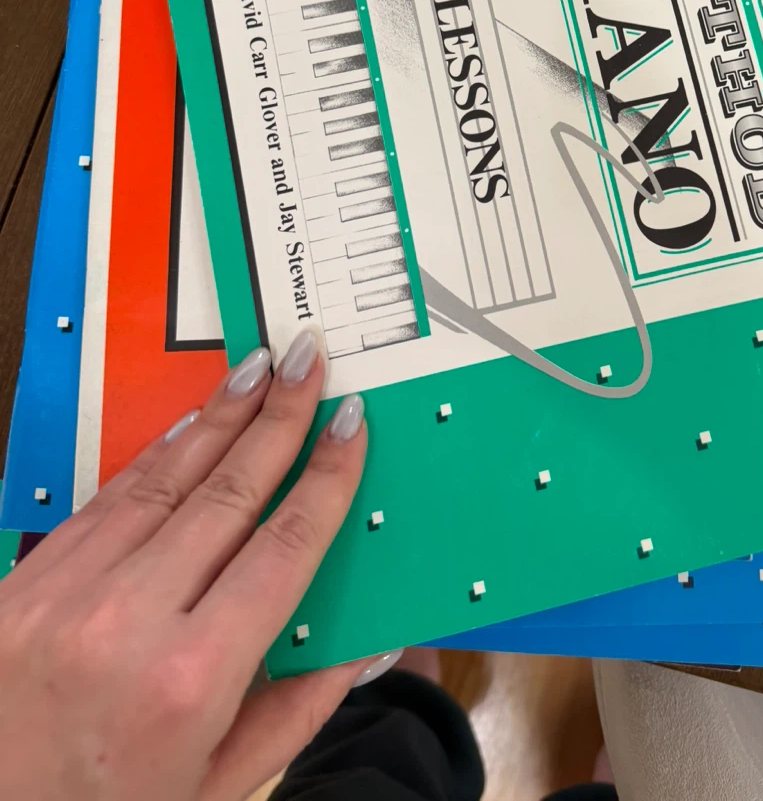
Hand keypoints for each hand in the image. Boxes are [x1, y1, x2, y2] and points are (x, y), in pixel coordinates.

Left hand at [1, 330, 374, 800]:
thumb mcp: (217, 786)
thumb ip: (299, 710)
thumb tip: (370, 644)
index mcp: (190, 680)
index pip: (283, 549)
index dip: (326, 478)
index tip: (352, 426)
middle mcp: (128, 623)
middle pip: (228, 494)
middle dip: (279, 418)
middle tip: (311, 360)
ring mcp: (66, 596)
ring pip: (164, 481)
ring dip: (220, 417)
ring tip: (260, 368)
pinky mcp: (24, 585)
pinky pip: (104, 502)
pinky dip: (155, 456)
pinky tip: (190, 426)